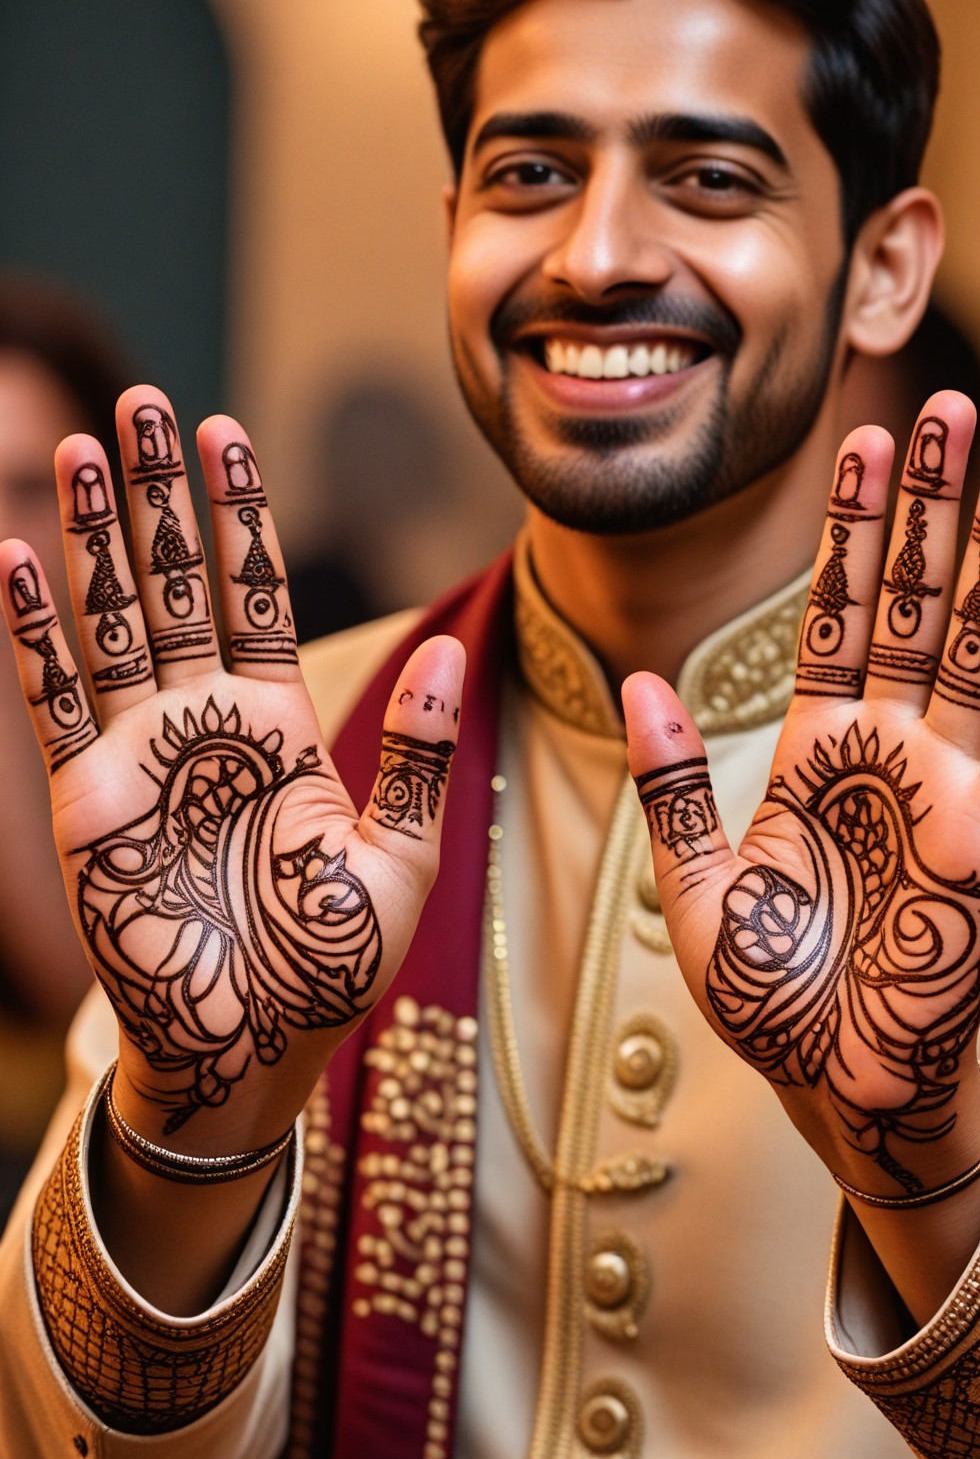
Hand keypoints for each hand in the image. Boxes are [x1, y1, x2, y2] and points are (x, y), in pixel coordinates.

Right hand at [0, 386, 463, 1145]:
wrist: (248, 1054)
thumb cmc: (329, 974)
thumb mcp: (399, 863)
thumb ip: (421, 758)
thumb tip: (457, 651)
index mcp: (280, 729)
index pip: (255, 596)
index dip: (242, 516)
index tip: (229, 432)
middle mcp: (204, 726)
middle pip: (177, 584)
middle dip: (162, 497)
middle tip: (148, 405)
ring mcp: (139, 756)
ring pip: (113, 621)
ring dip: (94, 538)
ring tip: (82, 447)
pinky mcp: (88, 799)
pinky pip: (54, 696)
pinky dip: (34, 630)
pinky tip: (14, 555)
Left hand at [622, 393, 979, 1199]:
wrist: (843, 1086)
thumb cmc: (771, 1003)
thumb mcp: (699, 893)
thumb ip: (673, 786)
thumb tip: (636, 679)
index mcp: (813, 751)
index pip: (834, 612)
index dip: (850, 528)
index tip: (864, 440)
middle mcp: (886, 748)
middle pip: (911, 600)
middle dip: (928, 504)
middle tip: (947, 404)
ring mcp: (947, 783)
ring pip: (978, 640)